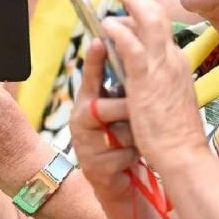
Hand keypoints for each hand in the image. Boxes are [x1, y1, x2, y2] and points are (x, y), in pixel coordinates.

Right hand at [70, 41, 141, 203]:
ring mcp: (85, 145)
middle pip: (105, 108)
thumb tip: (136, 53)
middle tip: (138, 112)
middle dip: (127, 111)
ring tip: (136, 140)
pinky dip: (133, 156)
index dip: (94, 59)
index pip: (90, 76)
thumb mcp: (120, 109)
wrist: (118, 177)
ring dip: (134, 137)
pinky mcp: (94, 167)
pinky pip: (123, 155)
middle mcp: (81, 120)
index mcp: (88, 101)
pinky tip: (131, 158)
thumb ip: (121, 86)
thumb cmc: (121, 136)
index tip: (99, 40)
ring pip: (119, 133)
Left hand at [101, 0, 207, 171]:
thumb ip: (157, 83)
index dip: (144, 13)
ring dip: (129, 1)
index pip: (163, 28)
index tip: (128, 9)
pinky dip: (119, 30)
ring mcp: (162, 67)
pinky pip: (131, 44)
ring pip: (148, 20)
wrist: (183, 154)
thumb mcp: (169, 100)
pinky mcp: (146, 79)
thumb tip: (139, 74)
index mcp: (178, 64)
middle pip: (158, 15)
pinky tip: (107, 25)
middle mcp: (173, 59)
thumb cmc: (175, 135)